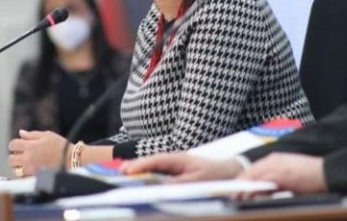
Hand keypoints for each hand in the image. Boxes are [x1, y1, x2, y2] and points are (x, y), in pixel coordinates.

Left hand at [7, 130, 69, 176]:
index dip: (15, 145)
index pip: (12, 145)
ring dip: (19, 167)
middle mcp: (27, 158)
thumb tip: (20, 133)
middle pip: (10, 159)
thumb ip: (32, 134)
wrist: (72, 160)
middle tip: (23, 156)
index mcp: (30, 146)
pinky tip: (32, 171)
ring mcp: (30, 170)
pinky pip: (23, 178)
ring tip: (28, 164)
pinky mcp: (35, 178)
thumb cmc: (61, 146)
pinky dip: (25, 175)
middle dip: (15, 157)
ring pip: (15, 170)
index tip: (20, 146)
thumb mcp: (48, 135)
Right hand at [121, 152, 242, 182]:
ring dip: (139, 173)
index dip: (141, 164)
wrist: (228, 172)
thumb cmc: (214, 174)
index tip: (127, 170)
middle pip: (150, 163)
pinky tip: (137, 183)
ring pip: (152, 169)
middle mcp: (173, 161)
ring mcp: (172, 168)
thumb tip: (161, 188)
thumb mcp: (198, 180)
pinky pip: (157, 175)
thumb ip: (180, 184)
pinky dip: (147, 178)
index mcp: (179, 159)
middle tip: (118, 173)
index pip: (156, 160)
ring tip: (122, 177)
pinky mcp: (173, 175)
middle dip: (134, 167)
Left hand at [237, 153, 327, 193]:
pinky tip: (246, 195)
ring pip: (252, 175)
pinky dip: (252, 187)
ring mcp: (276, 165)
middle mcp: (272, 160)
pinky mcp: (280, 173)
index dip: (242, 181)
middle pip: (249, 172)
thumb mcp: (288, 181)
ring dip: (243, 187)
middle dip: (239, 184)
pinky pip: (261, 180)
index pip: (252, 171)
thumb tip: (259, 194)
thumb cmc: (311, 178)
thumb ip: (273, 185)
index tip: (234, 191)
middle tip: (231, 196)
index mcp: (274, 160)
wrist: (327, 173)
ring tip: (234, 197)